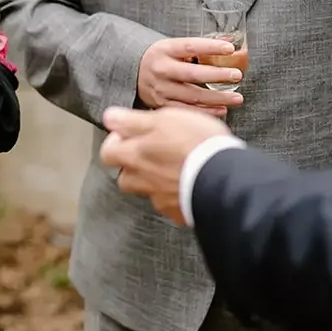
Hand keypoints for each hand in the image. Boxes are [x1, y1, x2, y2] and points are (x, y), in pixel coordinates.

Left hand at [99, 106, 233, 223]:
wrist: (224, 177)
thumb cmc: (196, 144)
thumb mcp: (164, 118)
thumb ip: (132, 121)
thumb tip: (109, 118)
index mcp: (135, 156)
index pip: (107, 153)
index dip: (115, 142)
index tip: (130, 134)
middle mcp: (143, 180)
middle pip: (124, 177)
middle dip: (132, 166)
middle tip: (151, 153)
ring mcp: (161, 198)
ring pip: (148, 191)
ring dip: (154, 181)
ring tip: (173, 168)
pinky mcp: (179, 212)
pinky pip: (170, 204)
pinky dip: (175, 194)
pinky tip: (189, 183)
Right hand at [137, 37, 243, 114]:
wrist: (132, 73)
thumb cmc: (161, 58)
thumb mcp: (174, 46)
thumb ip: (200, 46)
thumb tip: (230, 39)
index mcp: (165, 50)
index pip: (191, 46)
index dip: (211, 47)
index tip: (230, 48)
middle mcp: (162, 70)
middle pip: (193, 74)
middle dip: (218, 75)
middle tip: (237, 75)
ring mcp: (161, 89)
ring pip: (192, 96)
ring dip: (217, 98)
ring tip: (237, 98)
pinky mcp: (162, 105)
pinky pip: (187, 110)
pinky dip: (206, 111)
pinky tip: (222, 109)